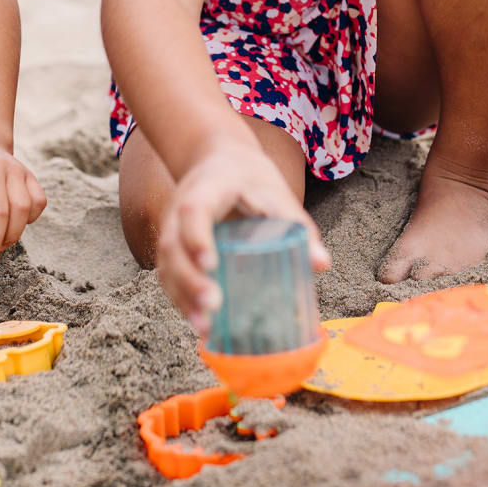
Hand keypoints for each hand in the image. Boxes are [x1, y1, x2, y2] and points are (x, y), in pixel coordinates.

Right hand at [157, 141, 330, 334]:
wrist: (220, 159)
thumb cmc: (251, 177)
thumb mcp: (276, 193)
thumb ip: (298, 226)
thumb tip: (322, 265)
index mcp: (205, 189)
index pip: (193, 211)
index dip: (197, 237)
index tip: (211, 264)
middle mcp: (179, 209)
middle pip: (172, 245)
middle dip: (188, 279)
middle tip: (212, 306)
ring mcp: (171, 229)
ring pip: (166, 264)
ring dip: (182, 297)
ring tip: (204, 327)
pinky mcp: (174, 246)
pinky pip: (169, 274)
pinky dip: (181, 299)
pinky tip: (200, 322)